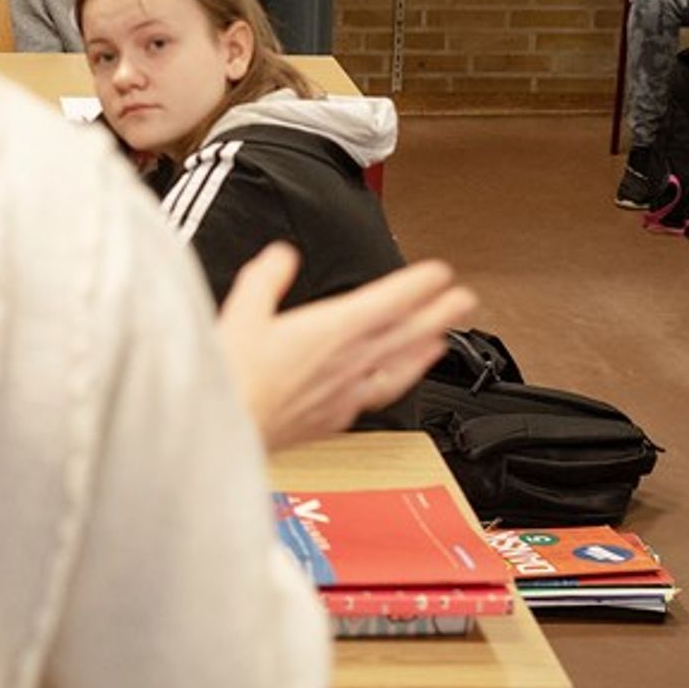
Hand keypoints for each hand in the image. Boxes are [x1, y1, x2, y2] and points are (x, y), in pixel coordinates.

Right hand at [215, 245, 475, 450]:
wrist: (224, 431)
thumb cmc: (232, 377)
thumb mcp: (243, 310)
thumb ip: (267, 278)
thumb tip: (283, 256)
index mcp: (332, 331)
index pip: (389, 302)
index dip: (418, 285)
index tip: (440, 274)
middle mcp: (348, 363)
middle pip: (406, 334)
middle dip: (439, 313)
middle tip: (464, 299)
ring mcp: (346, 393)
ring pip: (399, 368)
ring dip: (425, 350)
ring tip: (443, 340)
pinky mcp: (335, 418)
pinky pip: (379, 396)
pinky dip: (397, 381)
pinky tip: (398, 381)